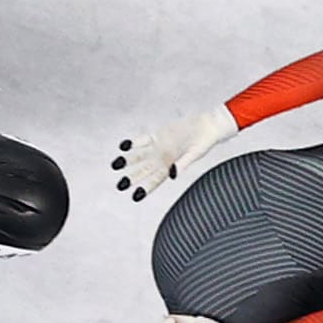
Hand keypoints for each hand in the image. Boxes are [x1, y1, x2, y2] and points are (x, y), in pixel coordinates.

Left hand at [114, 102, 236, 199]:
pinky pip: (143, 141)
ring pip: (140, 157)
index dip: (145, 189)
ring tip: (115, 165)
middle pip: (144, 171)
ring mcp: (159, 148)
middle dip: (132, 178)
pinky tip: (124, 146)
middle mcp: (162, 159)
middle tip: (119, 185)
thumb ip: (182, 164)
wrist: (207, 125)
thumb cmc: (205, 142)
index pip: (155, 181)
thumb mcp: (194, 155)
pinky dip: (134, 143)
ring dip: (128, 161)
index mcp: (171, 167)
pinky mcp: (158, 136)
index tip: (135, 196)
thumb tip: (172, 174)